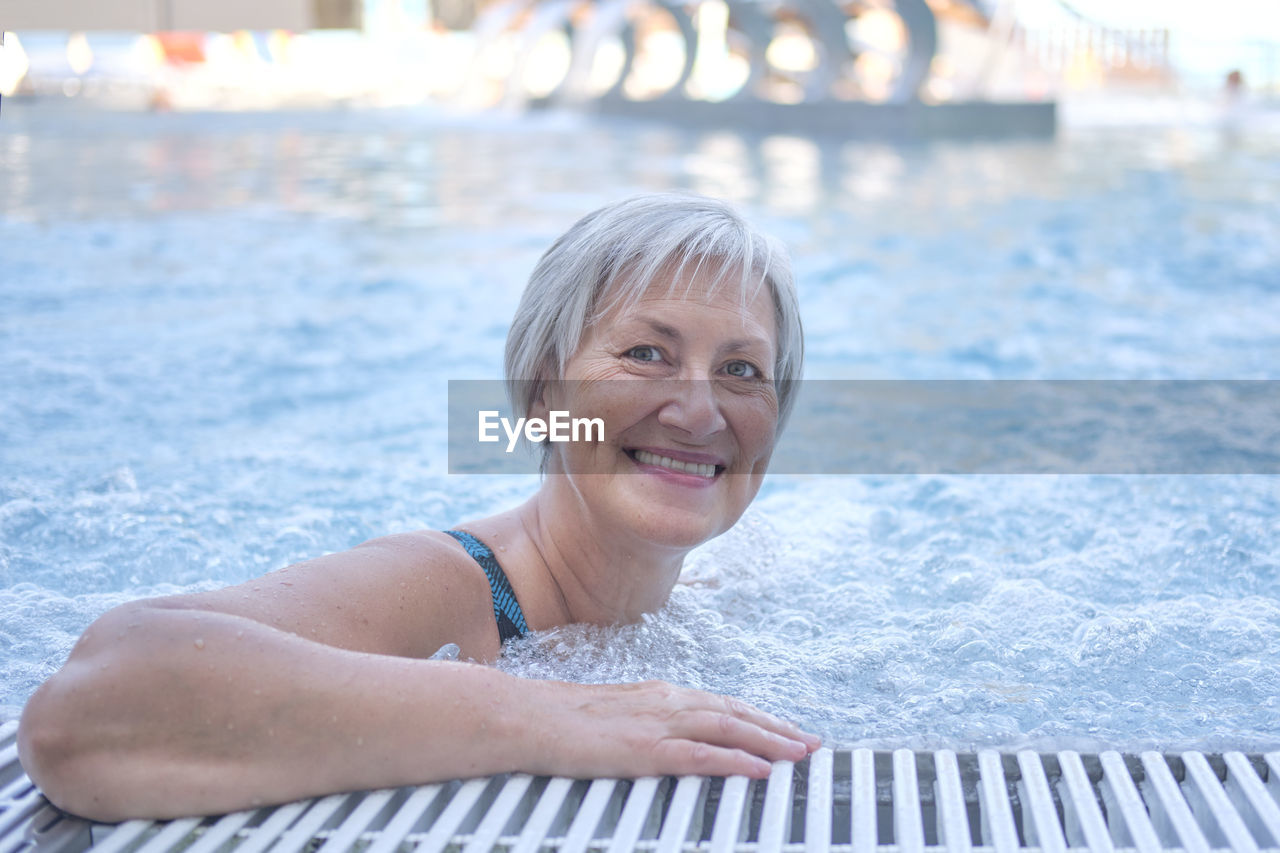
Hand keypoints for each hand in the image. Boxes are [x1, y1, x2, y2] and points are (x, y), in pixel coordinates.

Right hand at [520, 679, 821, 778]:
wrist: (525, 715)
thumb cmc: (562, 719)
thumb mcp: (615, 716)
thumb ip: (647, 722)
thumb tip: (671, 736)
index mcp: (660, 696)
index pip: (722, 704)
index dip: (760, 717)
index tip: (788, 729)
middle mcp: (666, 703)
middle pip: (735, 713)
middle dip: (777, 728)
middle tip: (812, 744)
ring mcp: (656, 723)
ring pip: (727, 728)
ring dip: (769, 741)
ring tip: (800, 755)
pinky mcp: (643, 749)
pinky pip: (699, 755)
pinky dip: (734, 760)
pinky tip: (758, 769)